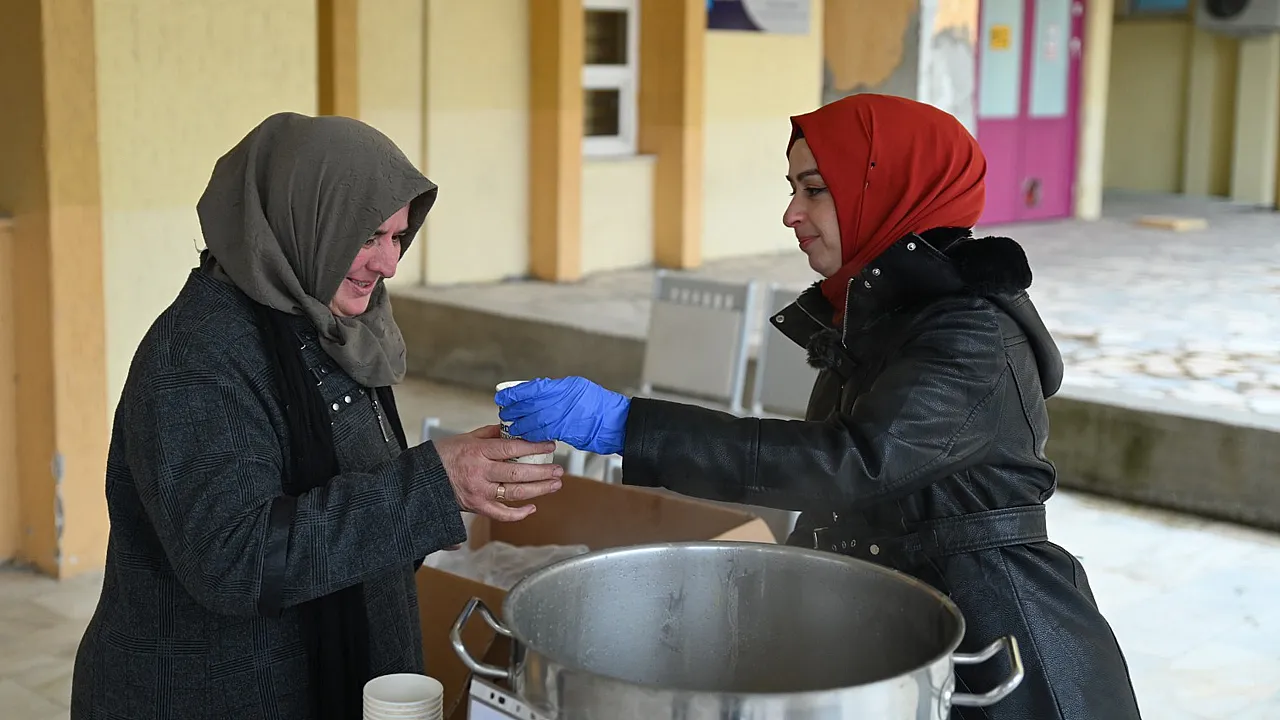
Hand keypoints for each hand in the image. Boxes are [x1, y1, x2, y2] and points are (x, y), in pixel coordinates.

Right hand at [433, 425, 563, 521]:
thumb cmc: (443, 456)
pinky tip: (532, 508)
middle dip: (542, 471)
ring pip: (514, 493)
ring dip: (538, 489)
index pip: (512, 448)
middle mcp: (480, 472)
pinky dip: (518, 514)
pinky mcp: (476, 507)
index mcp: (478, 452)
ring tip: (554, 484)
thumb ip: (490, 434)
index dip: (534, 447)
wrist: (421, 479)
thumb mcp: (465, 438)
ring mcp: (479, 492)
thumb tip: (512, 428)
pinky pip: (501, 514)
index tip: (549, 445)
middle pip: (518, 473)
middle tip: (558, 469)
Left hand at [495, 377, 629, 455]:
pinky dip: (531, 435)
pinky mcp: (563, 431)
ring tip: (512, 428)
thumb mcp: (578, 388)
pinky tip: (526, 436)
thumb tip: (538, 395)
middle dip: (513, 410)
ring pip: (531, 420)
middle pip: (527, 404)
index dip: (514, 394)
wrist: (615, 422)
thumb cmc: (600, 405)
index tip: (502, 397)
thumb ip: (557, 391)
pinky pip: (541, 433)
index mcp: (562, 385)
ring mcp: (561, 415)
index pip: (531, 388)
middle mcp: (560, 399)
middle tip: (505, 414)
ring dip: (519, 425)